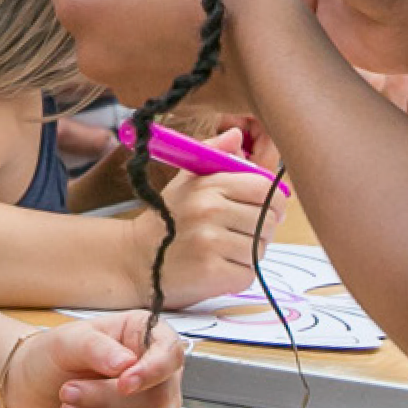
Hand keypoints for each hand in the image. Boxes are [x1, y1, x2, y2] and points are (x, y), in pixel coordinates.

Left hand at [3, 315, 183, 407]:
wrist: (33, 394)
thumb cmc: (53, 359)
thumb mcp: (67, 342)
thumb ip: (96, 348)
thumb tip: (126, 363)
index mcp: (146, 337)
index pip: (171, 354)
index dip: (152, 372)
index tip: (123, 383)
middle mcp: (158, 373)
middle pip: (159, 397)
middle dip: (108, 400)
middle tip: (68, 391)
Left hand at [48, 0, 272, 109]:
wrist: (267, 42)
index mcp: (81, 6)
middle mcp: (90, 54)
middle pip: (94, 13)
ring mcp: (123, 86)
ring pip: (121, 44)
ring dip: (143, 22)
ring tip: (186, 2)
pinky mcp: (157, 105)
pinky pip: (150, 70)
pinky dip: (165, 52)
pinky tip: (200, 34)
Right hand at [123, 130, 274, 305]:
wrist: (135, 258)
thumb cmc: (167, 218)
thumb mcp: (186, 180)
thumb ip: (213, 154)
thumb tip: (236, 133)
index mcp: (209, 185)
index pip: (266, 189)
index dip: (272, 201)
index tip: (263, 209)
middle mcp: (210, 210)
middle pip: (268, 221)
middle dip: (259, 230)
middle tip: (237, 233)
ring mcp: (210, 243)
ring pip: (259, 249)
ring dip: (247, 253)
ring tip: (223, 250)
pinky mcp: (211, 273)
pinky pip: (248, 273)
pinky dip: (238, 274)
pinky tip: (218, 267)